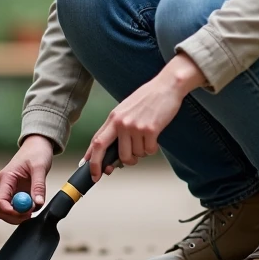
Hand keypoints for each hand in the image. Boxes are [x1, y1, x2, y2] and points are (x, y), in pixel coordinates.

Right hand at [0, 135, 54, 224]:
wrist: (38, 144)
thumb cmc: (37, 151)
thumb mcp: (39, 167)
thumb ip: (38, 186)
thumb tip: (37, 203)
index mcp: (6, 178)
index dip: (10, 211)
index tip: (25, 213)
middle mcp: (5, 185)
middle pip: (1, 209)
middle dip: (14, 216)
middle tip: (30, 215)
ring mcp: (11, 190)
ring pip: (8, 210)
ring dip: (20, 214)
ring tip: (35, 206)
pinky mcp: (18, 192)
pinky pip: (18, 206)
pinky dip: (25, 209)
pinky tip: (34, 203)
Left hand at [84, 54, 204, 181]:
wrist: (166, 86)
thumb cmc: (146, 100)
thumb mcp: (125, 110)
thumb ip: (116, 129)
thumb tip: (110, 153)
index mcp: (113, 118)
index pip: (96, 142)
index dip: (91, 160)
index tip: (91, 173)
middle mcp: (121, 123)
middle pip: (108, 152)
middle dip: (109, 166)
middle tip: (115, 168)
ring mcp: (135, 126)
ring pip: (133, 155)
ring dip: (139, 153)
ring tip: (145, 139)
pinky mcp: (150, 130)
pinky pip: (148, 151)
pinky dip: (152, 148)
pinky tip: (154, 137)